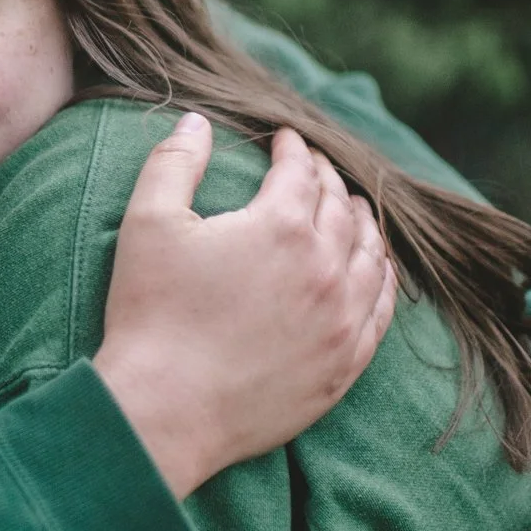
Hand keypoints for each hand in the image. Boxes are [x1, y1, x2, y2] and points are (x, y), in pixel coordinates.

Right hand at [94, 114, 396, 500]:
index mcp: (279, 226)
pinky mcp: (345, 363)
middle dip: (327, 179)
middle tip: (316, 168)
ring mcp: (342, 319)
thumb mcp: (147, 223)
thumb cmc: (150, 314)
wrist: (165, 410)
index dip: (292, 148)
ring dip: (363, 224)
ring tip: (353, 209)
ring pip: (372, 255)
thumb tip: (198, 120)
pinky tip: (375, 269)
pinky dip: (383, 279)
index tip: (284, 139)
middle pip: (340, 208)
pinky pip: (381, 309)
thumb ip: (173, 162)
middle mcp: (324, 267)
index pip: (300, 170)